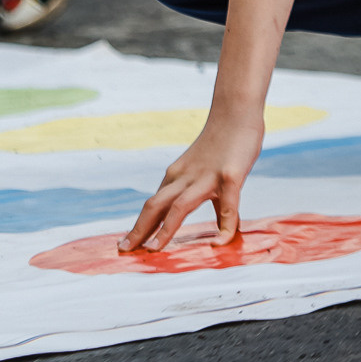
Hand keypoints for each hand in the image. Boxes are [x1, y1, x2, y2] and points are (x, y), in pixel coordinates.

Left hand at [120, 110, 265, 251]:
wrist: (236, 111)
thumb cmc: (223, 143)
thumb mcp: (208, 173)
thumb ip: (210, 201)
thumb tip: (219, 231)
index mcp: (177, 176)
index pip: (153, 205)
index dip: (140, 226)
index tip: (126, 244)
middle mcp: (186, 177)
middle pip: (155, 205)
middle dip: (139, 229)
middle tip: (124, 251)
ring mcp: (207, 176)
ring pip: (180, 206)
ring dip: (165, 229)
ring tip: (153, 251)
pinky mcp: (230, 175)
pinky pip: (227, 206)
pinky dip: (223, 226)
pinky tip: (218, 243)